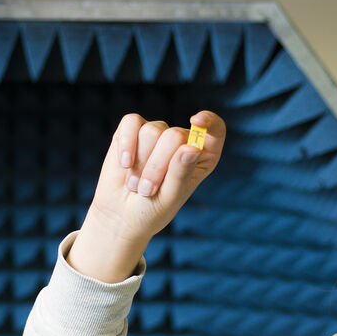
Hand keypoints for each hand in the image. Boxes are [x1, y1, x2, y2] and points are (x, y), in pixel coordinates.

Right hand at [67, 110, 225, 282]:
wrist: (121, 214)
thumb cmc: (153, 208)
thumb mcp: (170, 197)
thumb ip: (181, 172)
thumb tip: (191, 148)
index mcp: (202, 156)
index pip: (215, 130)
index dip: (209, 121)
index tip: (196, 121)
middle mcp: (182, 140)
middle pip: (174, 135)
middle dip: (157, 166)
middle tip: (148, 190)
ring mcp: (157, 133)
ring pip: (151, 132)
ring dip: (140, 164)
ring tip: (136, 184)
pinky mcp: (132, 130)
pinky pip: (131, 123)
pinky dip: (126, 143)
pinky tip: (125, 164)